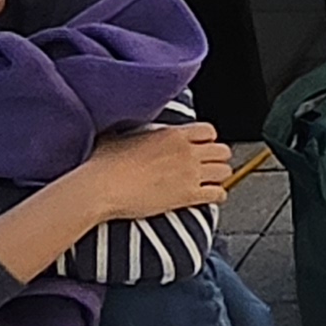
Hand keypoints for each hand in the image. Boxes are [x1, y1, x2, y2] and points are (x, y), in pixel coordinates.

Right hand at [71, 121, 229, 224]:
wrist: (101, 188)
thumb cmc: (104, 164)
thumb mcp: (119, 135)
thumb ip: (134, 131)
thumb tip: (125, 128)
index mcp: (172, 134)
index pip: (209, 131)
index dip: (208, 141)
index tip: (202, 147)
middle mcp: (186, 151)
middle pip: (222, 151)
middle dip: (217, 159)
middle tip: (209, 166)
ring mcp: (189, 173)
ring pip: (224, 171)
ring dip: (219, 177)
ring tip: (211, 181)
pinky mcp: (187, 196)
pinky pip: (218, 194)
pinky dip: (217, 196)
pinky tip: (211, 197)